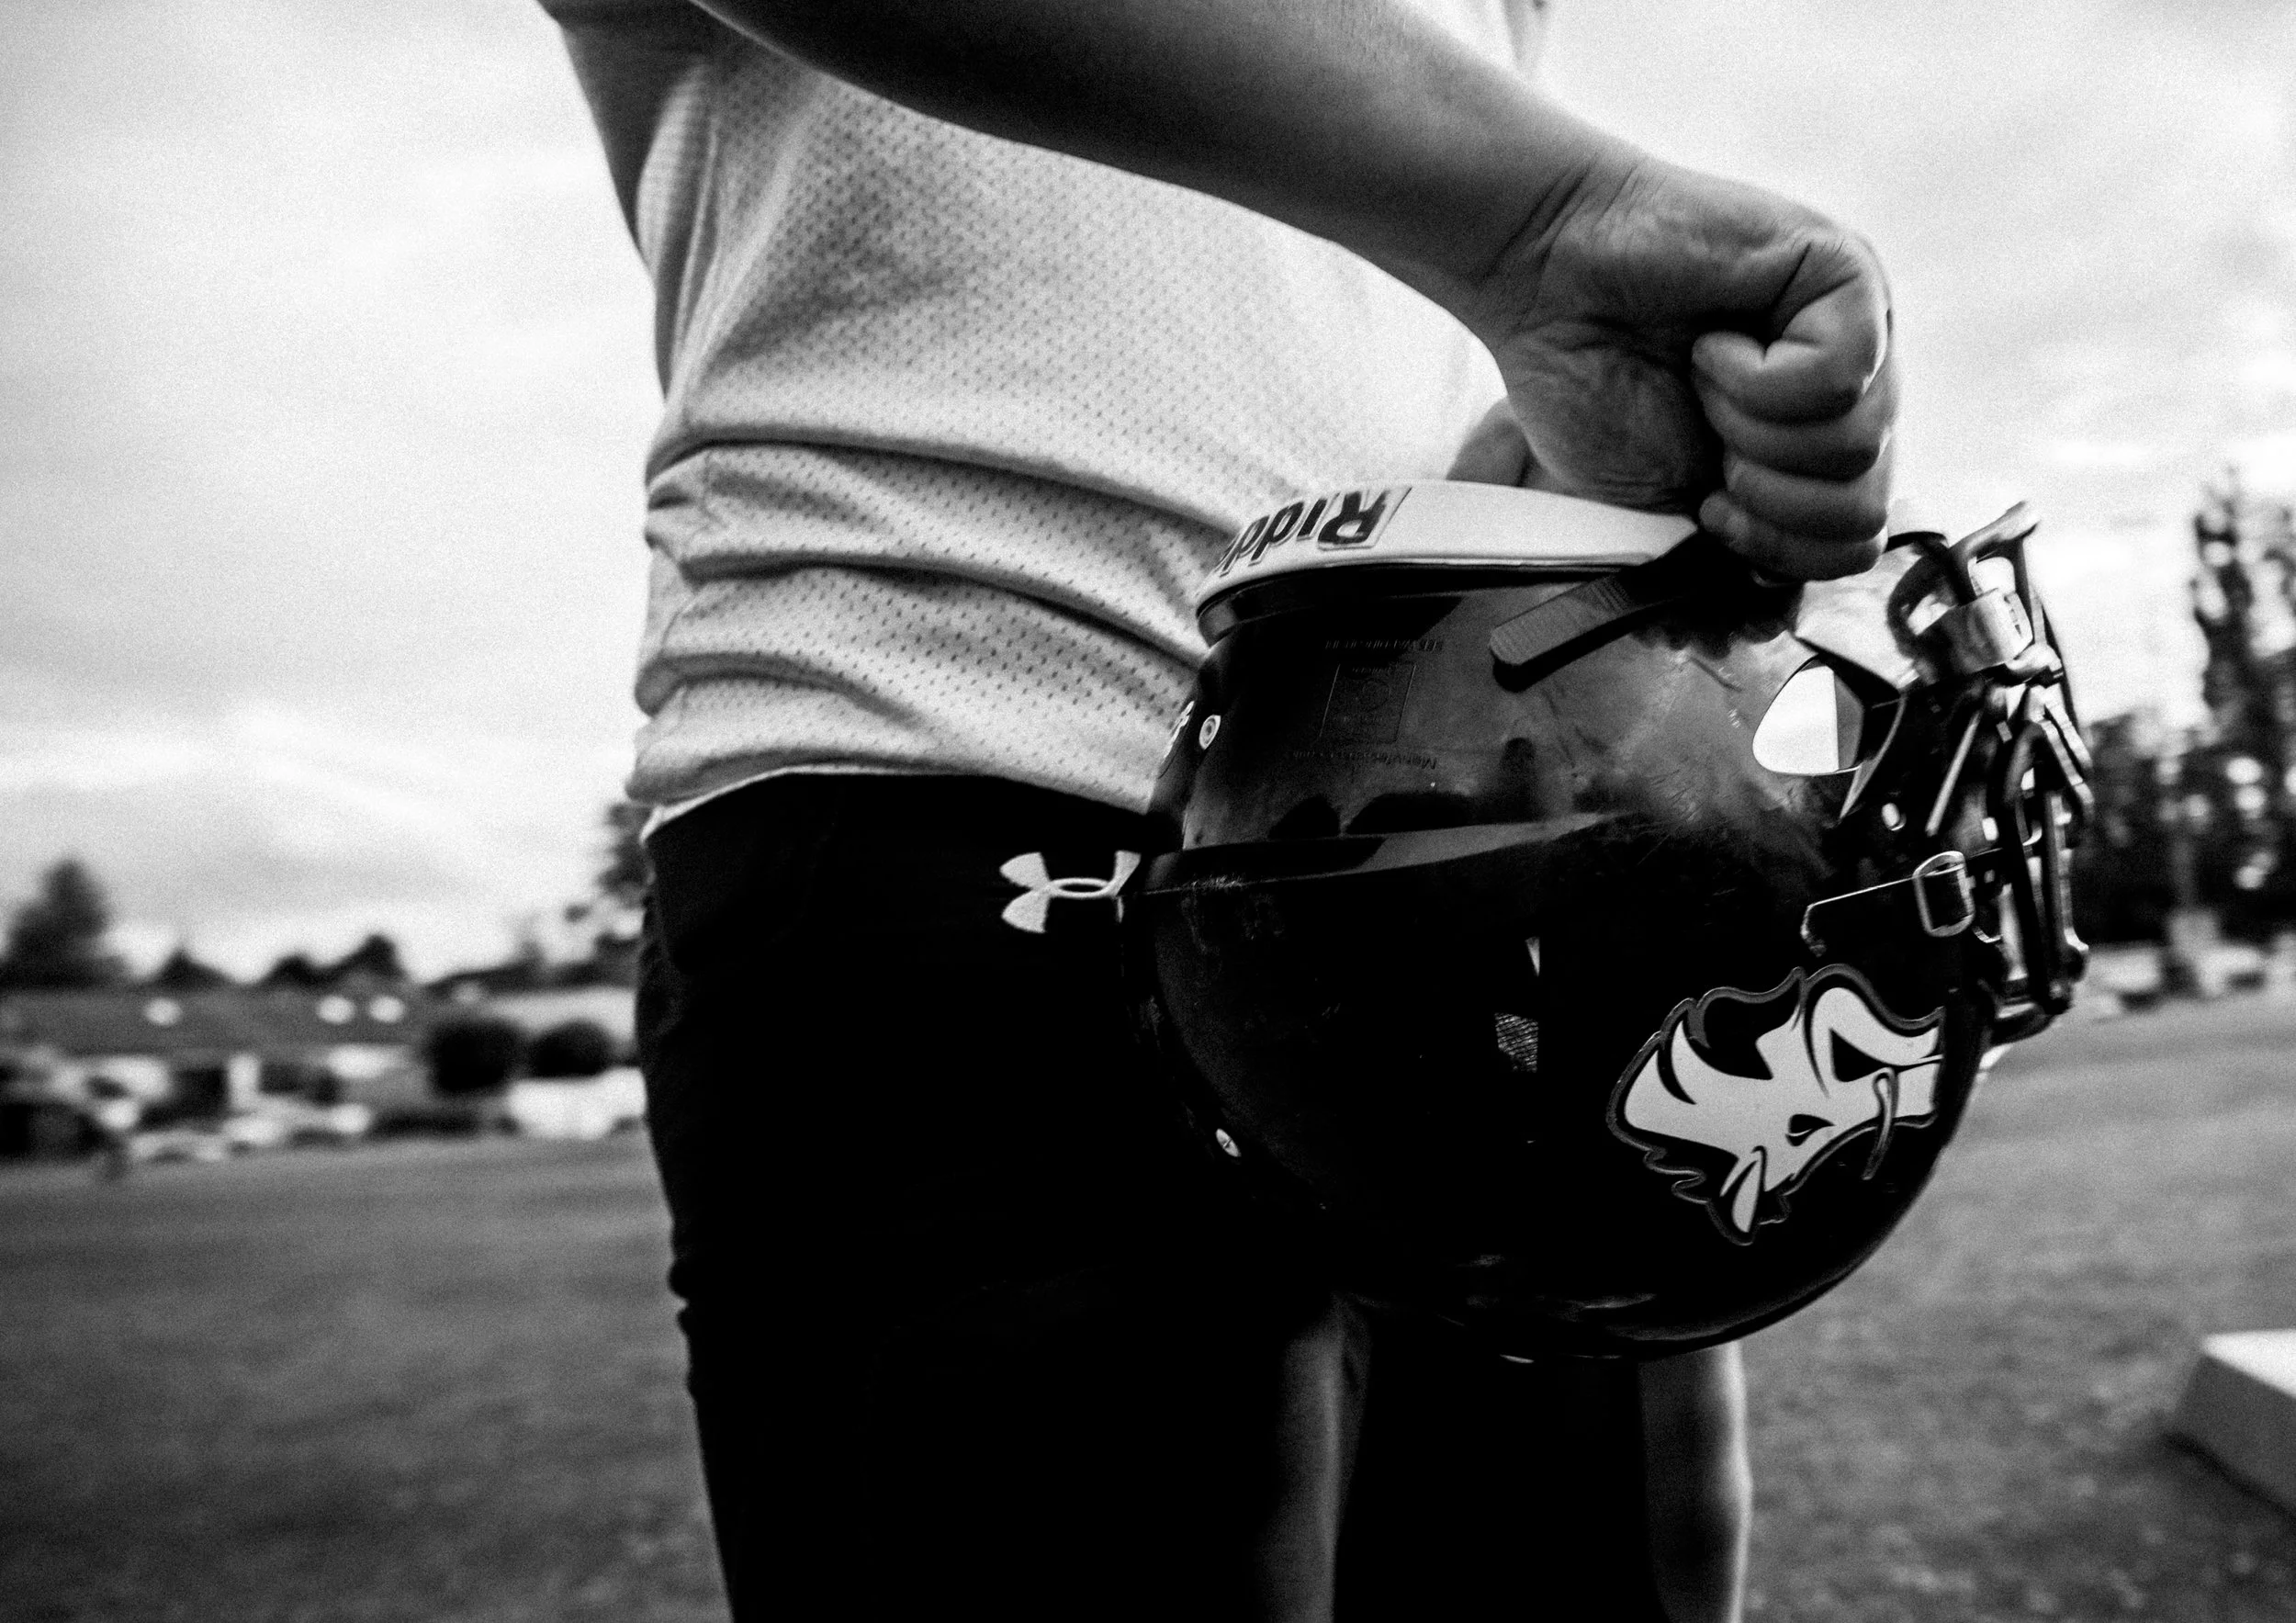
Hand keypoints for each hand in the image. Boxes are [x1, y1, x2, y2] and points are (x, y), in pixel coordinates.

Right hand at [1464, 156, 1896, 580]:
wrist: (1544, 280)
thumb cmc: (1590, 382)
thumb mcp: (1657, 507)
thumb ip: (1722, 563)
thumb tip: (1767, 624)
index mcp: (1807, 456)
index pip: (1848, 546)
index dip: (1776, 560)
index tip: (1703, 519)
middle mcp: (1848, 399)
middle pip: (1862, 512)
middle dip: (1765, 508)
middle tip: (1706, 460)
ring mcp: (1858, 339)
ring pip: (1855, 451)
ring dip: (1749, 434)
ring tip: (1701, 382)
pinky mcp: (1847, 279)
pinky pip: (1839, 378)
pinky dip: (1755, 379)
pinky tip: (1713, 344)